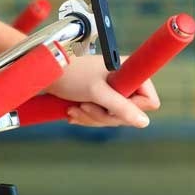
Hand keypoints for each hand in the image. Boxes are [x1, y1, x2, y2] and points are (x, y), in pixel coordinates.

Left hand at [45, 55, 160, 127]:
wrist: (45, 74)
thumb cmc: (70, 75)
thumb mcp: (97, 92)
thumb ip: (121, 107)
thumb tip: (144, 122)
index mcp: (129, 72)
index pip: (149, 101)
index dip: (132, 108)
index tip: (111, 103)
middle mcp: (123, 81)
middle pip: (129, 114)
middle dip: (104, 115)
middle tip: (86, 106)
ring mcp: (111, 91)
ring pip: (113, 118)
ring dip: (92, 117)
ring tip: (75, 108)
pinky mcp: (98, 99)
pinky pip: (101, 117)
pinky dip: (86, 117)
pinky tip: (72, 111)